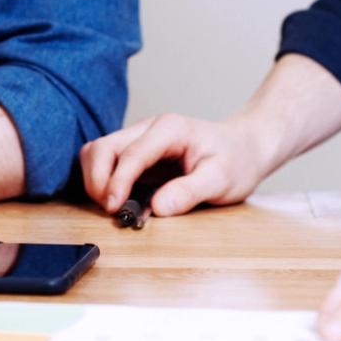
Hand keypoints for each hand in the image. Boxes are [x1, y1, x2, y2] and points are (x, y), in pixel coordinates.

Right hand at [79, 112, 275, 216]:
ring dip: (97, 181)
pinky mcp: (137, 155)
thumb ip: (190, 192)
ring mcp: (140, 140)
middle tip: (112, 211)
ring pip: (98, 153)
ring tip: (115, 208)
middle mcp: (149, 129)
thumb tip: (157, 208)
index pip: (131, 153)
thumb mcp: (221, 179)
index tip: (114, 208)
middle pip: (103, 147)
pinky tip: (122, 203)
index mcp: (170, 129)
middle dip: (99, 180)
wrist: (243, 149)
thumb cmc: (235, 160)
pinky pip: (108, 165)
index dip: (117, 181)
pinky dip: (105, 183)